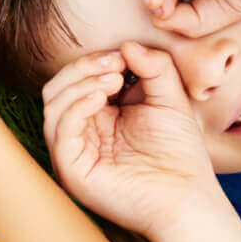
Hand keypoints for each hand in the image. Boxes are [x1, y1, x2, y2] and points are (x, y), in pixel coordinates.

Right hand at [43, 44, 217, 239]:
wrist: (187, 198)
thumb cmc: (180, 153)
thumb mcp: (170, 98)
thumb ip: (154, 67)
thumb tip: (127, 44)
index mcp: (98, 117)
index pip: (77, 80)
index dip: (93, 61)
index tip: (122, 54)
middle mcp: (80, 133)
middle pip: (58, 88)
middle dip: (82, 68)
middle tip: (114, 63)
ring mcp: (74, 152)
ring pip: (53, 104)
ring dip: (79, 84)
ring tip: (112, 80)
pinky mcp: (71, 169)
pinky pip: (60, 130)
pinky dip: (76, 106)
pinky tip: (100, 98)